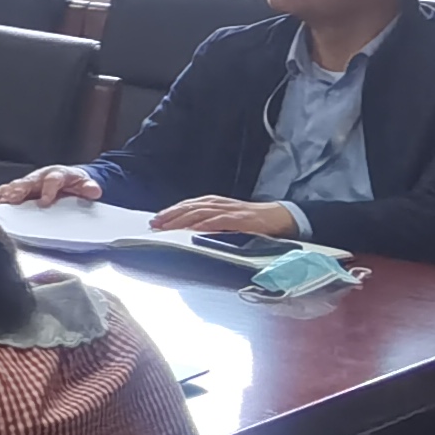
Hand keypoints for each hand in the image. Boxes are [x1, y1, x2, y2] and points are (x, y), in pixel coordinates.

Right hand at [0, 166, 100, 205]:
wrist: (70, 179)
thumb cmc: (75, 183)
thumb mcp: (86, 185)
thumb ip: (89, 188)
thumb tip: (94, 190)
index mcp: (57, 174)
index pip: (52, 181)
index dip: (47, 191)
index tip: (44, 202)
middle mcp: (40, 176)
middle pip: (28, 181)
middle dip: (19, 189)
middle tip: (11, 198)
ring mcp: (30, 182)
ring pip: (16, 185)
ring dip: (6, 192)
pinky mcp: (23, 189)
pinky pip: (9, 191)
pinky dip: (1, 195)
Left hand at [152, 197, 298, 235]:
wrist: (280, 217)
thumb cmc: (252, 221)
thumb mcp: (227, 218)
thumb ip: (210, 222)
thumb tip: (188, 231)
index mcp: (215, 203)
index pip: (188, 205)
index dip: (171, 212)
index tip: (155, 220)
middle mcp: (220, 204)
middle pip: (190, 207)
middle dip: (171, 216)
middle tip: (154, 225)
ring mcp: (231, 210)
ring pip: (201, 213)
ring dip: (181, 220)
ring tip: (167, 228)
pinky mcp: (241, 220)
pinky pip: (220, 222)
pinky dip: (205, 225)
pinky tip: (193, 230)